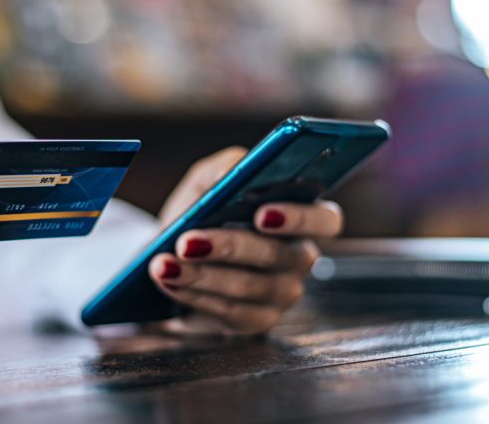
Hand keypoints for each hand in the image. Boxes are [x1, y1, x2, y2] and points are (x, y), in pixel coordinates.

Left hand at [149, 148, 341, 334]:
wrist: (172, 252)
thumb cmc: (201, 211)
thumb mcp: (208, 180)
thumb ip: (226, 167)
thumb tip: (235, 171)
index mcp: (301, 217)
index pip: (326, 219)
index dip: (299, 217)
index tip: (260, 213)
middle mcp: (299, 257)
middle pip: (280, 256)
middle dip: (230, 247)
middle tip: (188, 241)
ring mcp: (282, 293)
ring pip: (249, 286)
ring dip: (201, 274)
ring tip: (163, 264)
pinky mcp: (257, 320)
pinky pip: (231, 312)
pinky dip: (195, 295)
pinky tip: (169, 281)